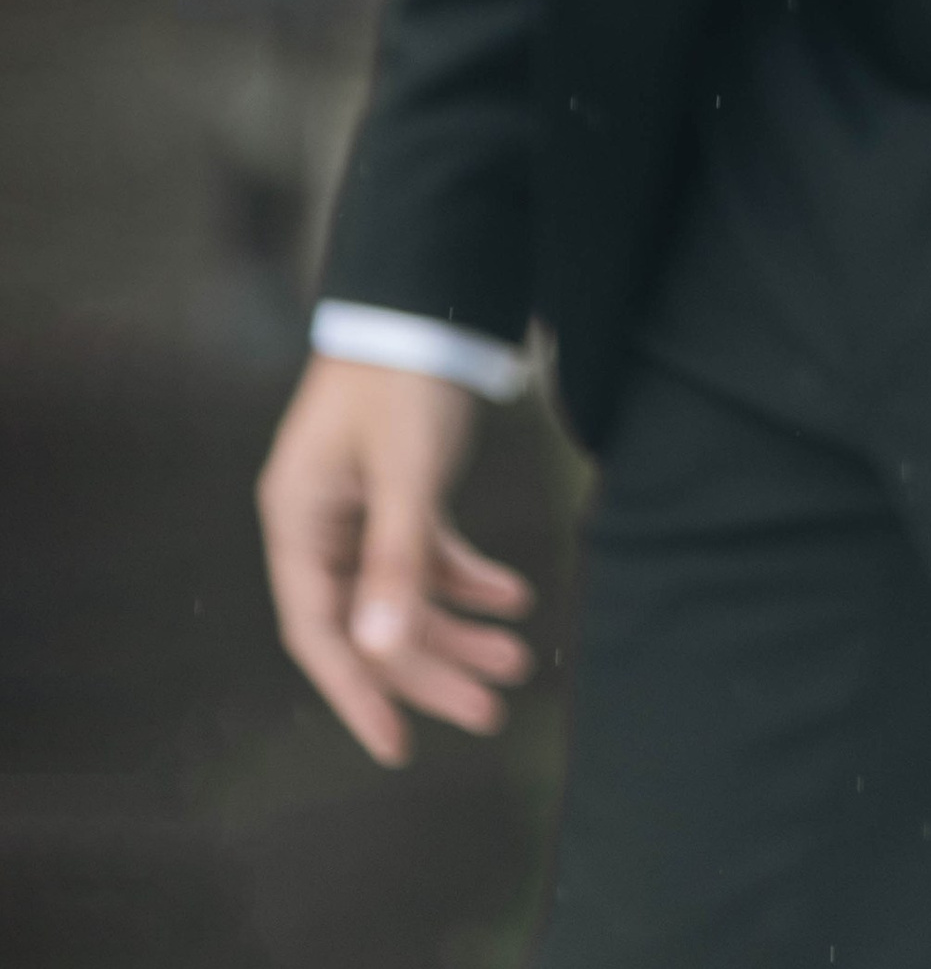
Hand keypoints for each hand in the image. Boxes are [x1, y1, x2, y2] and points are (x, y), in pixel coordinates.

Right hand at [257, 356, 534, 765]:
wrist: (427, 297)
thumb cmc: (402, 376)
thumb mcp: (404, 470)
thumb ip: (396, 559)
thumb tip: (381, 650)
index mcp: (300, 522)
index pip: (320, 632)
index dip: (358, 693)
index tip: (398, 746)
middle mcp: (323, 524)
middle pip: (374, 621)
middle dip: (433, 667)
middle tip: (493, 708)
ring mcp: (360, 510)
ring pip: (406, 593)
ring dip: (459, 627)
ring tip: (517, 660)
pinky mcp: (398, 491)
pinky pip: (430, 554)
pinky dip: (469, 577)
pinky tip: (514, 595)